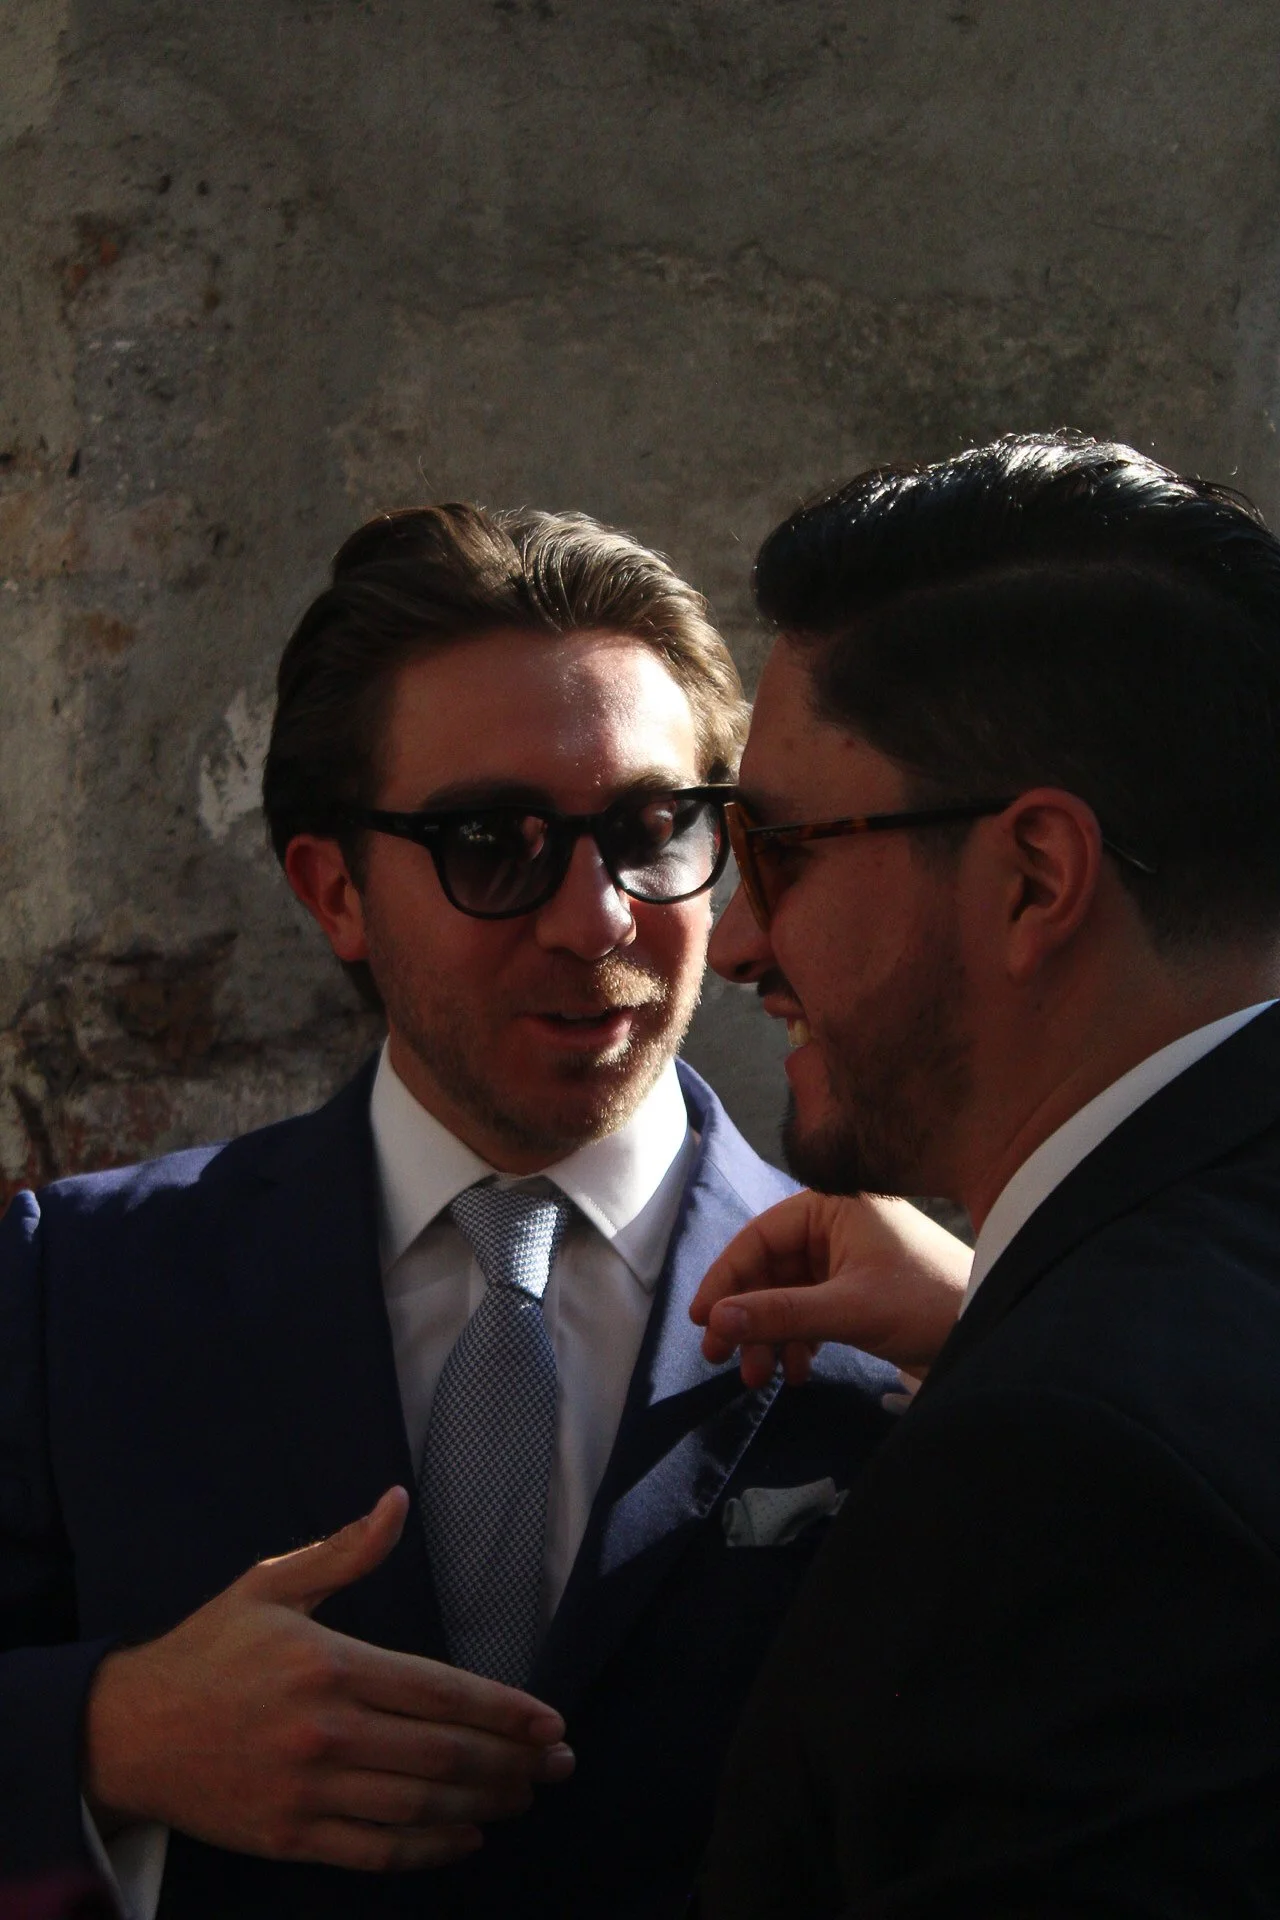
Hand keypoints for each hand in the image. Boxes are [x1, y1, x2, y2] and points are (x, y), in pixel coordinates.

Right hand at [83, 1487, 573, 1871]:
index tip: (550, 1724)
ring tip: (524, 1796)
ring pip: (418, 1806)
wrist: (130, 1730)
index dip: (504, 1711)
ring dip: (483, 1805)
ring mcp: (308, 1790)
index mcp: (331, 1663)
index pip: (441, 1691)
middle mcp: (326, 1730)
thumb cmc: (208, 1650)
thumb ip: (346, 1551)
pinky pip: (376, 1851)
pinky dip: (429, 1850)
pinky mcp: (290, 1837)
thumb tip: (398, 1500)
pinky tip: (465, 1837)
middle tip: (557, 1767)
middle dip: (511, 1762)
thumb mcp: (271, 1584)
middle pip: (443, 1753)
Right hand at [690, 1191, 971, 1387]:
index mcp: (833, 1207)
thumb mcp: (849, 1308)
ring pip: (785, 1296)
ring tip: (758, 1378)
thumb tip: (716, 1321)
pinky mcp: (857, 1292)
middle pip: (768, 1270)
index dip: (726, 1279)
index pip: (759, 1238)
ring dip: (768, 1336)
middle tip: (720, 1359)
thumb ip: (780, 1313)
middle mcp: (835, 1227)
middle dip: (746, 1317)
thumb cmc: (929, 1302)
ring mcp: (846, 1260)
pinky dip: (795, 1341)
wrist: (994, 1329)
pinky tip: (796, 1371)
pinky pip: (808, 1312)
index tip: (702, 1321)